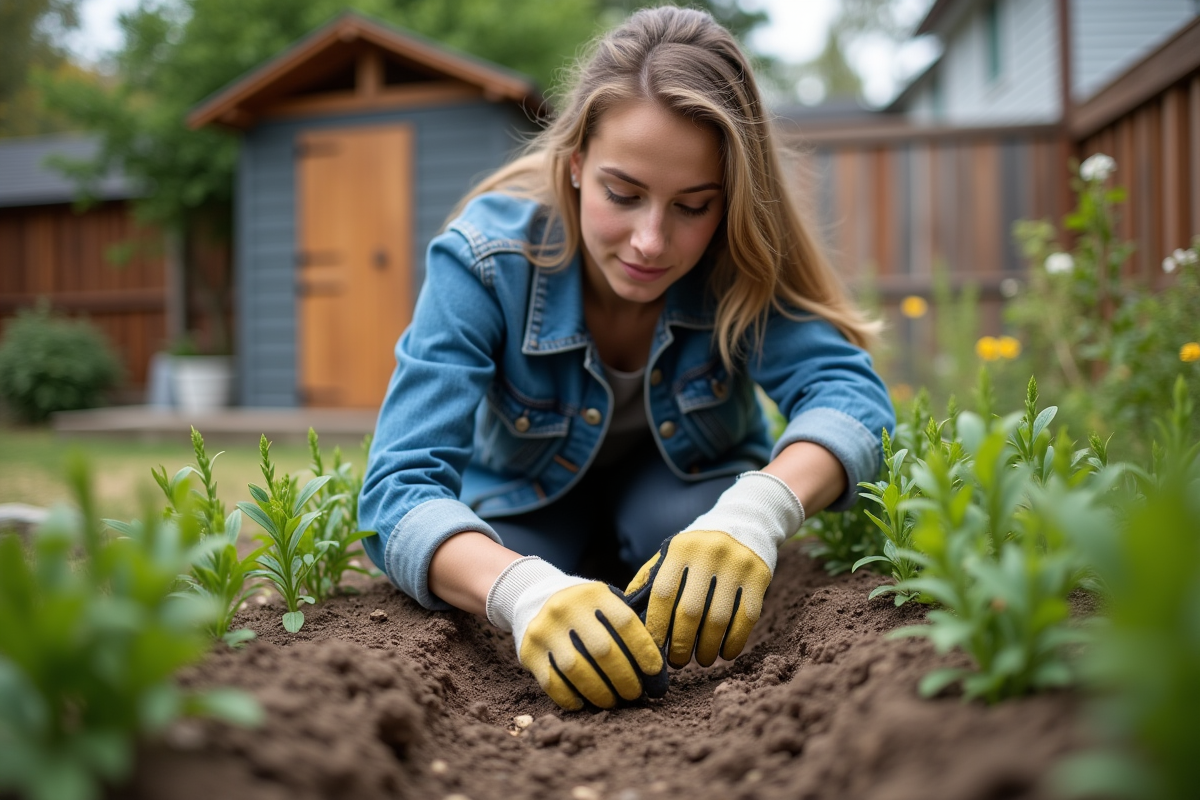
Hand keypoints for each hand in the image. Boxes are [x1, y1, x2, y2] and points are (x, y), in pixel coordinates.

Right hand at [487, 557, 666, 709]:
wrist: (533, 596)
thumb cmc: (584, 609)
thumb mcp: (604, 602)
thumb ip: (626, 625)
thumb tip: (656, 668)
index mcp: (593, 594)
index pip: (626, 623)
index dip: (644, 650)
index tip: (655, 671)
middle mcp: (566, 608)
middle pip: (603, 650)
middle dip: (624, 678)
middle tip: (635, 694)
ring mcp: (544, 629)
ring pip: (576, 670)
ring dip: (599, 692)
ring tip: (612, 702)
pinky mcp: (528, 651)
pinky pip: (552, 682)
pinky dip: (570, 698)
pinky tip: (584, 703)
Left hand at [625, 472, 803, 667]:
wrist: (747, 521)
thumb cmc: (699, 549)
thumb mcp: (673, 553)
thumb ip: (650, 578)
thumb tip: (628, 614)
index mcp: (680, 548)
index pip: (663, 593)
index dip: (656, 625)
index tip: (652, 648)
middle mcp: (708, 553)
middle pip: (690, 611)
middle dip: (681, 644)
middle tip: (677, 662)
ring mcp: (736, 564)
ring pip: (718, 619)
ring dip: (708, 648)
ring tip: (702, 660)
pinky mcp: (759, 576)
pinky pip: (746, 618)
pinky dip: (734, 641)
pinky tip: (725, 653)